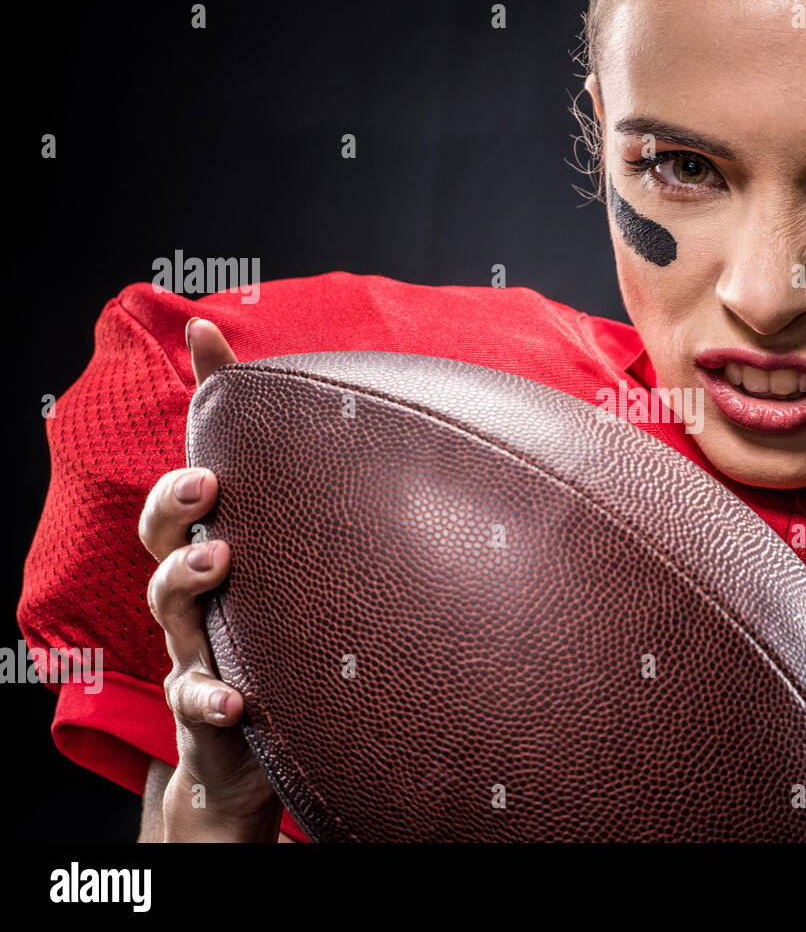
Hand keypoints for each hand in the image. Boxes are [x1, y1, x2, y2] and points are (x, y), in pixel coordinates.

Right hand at [139, 319, 281, 840]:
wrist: (261, 739)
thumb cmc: (291, 634)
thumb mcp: (306, 563)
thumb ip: (326, 498)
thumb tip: (372, 419)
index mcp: (227, 543)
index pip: (201, 469)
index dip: (203, 400)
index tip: (209, 336)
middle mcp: (203, 588)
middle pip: (163, 530)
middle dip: (176, 498)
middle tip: (210, 481)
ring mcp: (198, 645)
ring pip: (168, 606)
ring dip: (184, 579)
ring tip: (216, 558)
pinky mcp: (208, 707)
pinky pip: (197, 701)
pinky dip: (210, 696)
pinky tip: (238, 697)